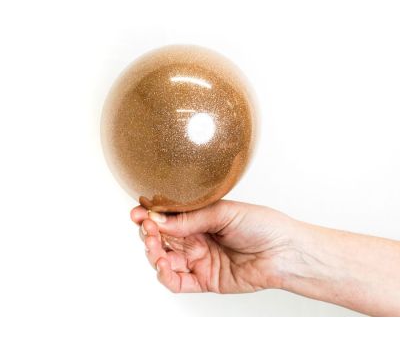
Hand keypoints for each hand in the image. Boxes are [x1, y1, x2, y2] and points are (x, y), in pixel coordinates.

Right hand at [130, 200, 293, 292]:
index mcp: (199, 219)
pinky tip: (163, 265)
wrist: (284, 251)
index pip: (167, 217)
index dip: (150, 215)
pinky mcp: (204, 280)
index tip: (138, 212)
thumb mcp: (223, 212)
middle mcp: (196, 239)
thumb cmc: (261, 225)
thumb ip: (190, 219)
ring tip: (153, 245)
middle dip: (148, 233)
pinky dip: (165, 275)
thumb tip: (159, 219)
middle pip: (161, 238)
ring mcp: (198, 260)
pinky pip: (178, 281)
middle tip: (146, 228)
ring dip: (153, 253)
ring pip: (164, 259)